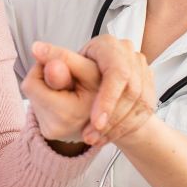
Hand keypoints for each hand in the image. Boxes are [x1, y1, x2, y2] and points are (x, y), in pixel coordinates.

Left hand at [21, 45, 101, 143]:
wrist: (111, 112)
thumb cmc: (104, 88)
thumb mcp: (89, 69)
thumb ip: (65, 59)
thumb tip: (35, 48)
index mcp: (68, 114)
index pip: (31, 83)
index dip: (44, 68)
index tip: (59, 64)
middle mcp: (57, 129)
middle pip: (31, 89)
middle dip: (47, 78)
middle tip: (69, 79)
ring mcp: (52, 133)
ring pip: (33, 96)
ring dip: (48, 87)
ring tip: (70, 90)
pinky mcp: (48, 132)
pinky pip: (38, 106)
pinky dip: (48, 97)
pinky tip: (66, 99)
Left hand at [25, 37, 154, 145]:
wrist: (97, 83)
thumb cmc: (76, 71)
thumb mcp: (64, 69)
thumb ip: (56, 64)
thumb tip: (36, 49)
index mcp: (109, 46)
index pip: (118, 74)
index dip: (107, 99)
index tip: (95, 124)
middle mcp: (131, 56)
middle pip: (132, 93)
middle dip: (111, 120)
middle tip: (89, 138)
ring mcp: (146, 74)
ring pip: (139, 107)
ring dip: (115, 128)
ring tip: (93, 140)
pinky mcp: (150, 94)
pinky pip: (141, 116)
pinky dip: (122, 130)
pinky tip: (104, 139)